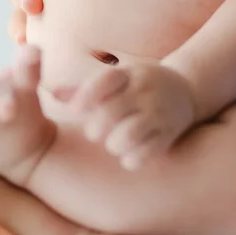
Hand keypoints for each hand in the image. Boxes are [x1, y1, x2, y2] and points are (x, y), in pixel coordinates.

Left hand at [59, 62, 196, 168]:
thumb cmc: (137, 87)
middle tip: (93, 133)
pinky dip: (134, 159)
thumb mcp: (115, 80)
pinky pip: (148, 151)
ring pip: (130, 134)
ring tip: (113, 145)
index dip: (85, 96)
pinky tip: (129, 158)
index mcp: (128, 75)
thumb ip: (83, 89)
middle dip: (96, 128)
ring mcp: (159, 112)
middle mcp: (144, 91)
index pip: (105, 81)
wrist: (186, 90)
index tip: (73, 111)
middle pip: (112, 111)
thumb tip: (50, 92)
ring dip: (115, 145)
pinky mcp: (170, 133)